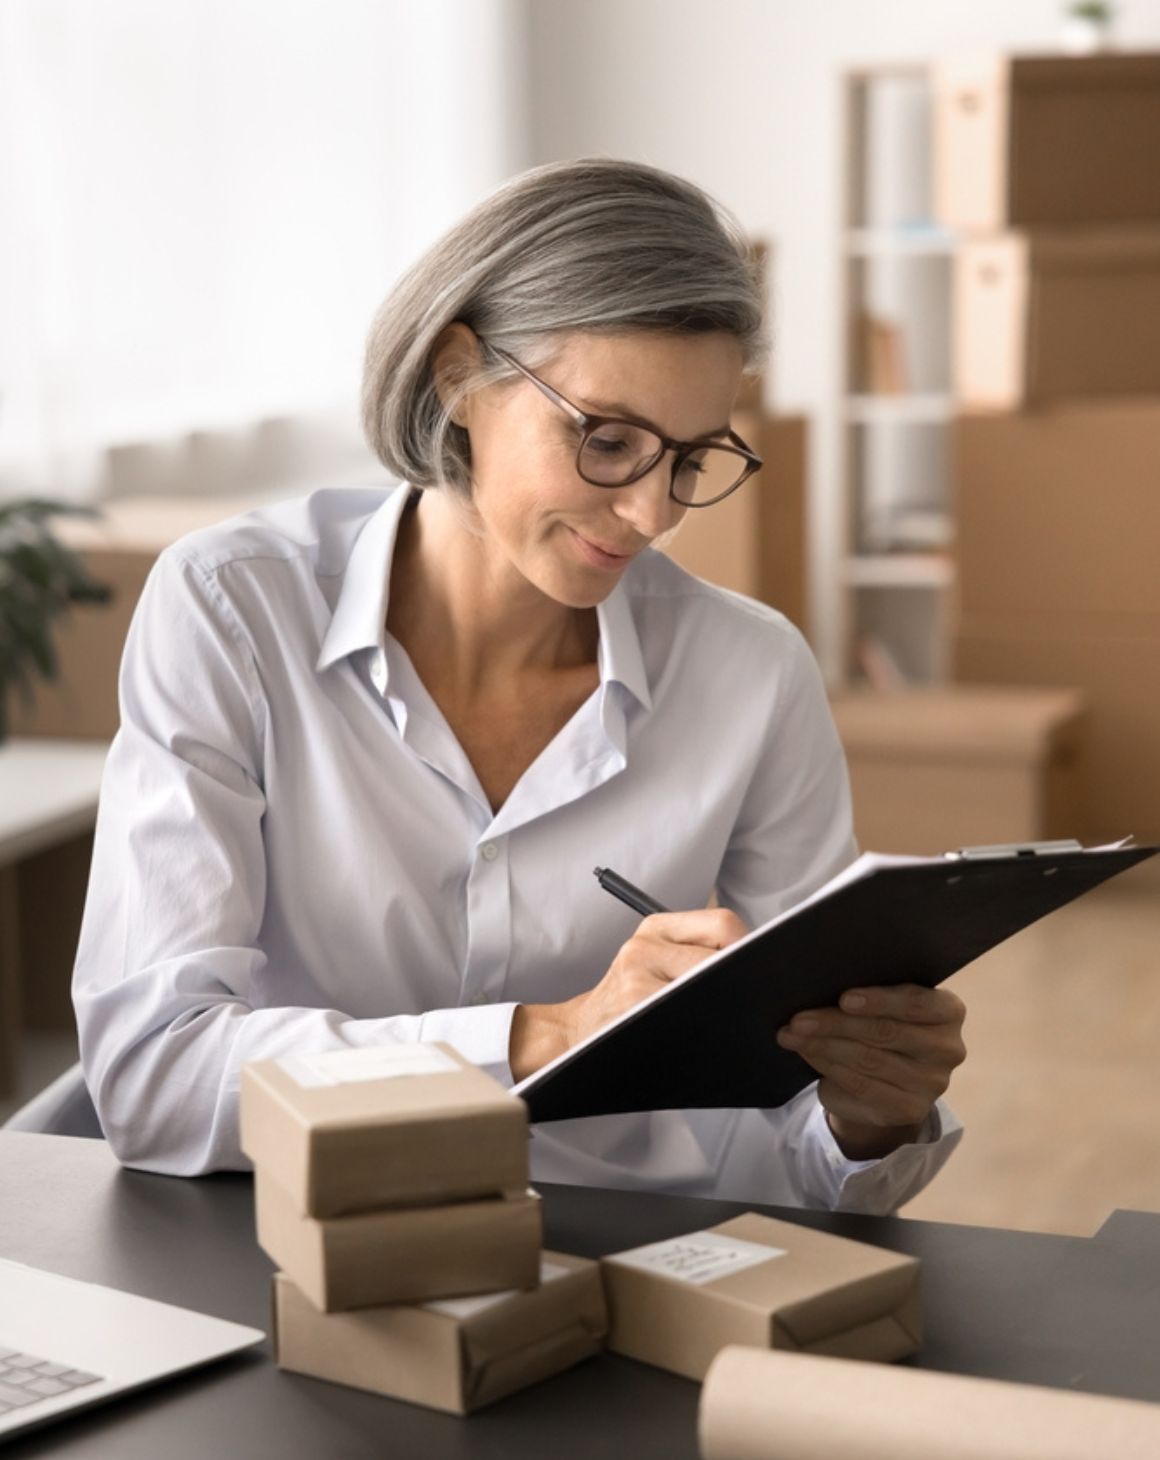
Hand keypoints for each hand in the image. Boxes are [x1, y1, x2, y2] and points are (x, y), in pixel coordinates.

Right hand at [510, 908, 747, 1081]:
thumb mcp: (655, 959)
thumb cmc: (631, 999)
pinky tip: (705, 1039)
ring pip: (706, 989)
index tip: (759, 970)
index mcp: (656, 927)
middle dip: (740, 982)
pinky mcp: (633, 1009)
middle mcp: (643, 946)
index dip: (749, 948)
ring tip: (724, 1020)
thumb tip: (762, 964)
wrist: (579, 1031)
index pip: (723, 925)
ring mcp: (635, 980)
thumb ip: (699, 951)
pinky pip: (687, 1019)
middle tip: (749, 1003)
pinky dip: (704, 1030)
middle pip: (718, 957)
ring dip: (724, 1008)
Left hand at [776, 984, 965, 1160]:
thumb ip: (868, 995)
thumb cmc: (884, 1023)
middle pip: (885, 1032)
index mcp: (948, 1011)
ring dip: (823, 1045)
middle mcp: (948, 1048)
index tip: (844, 998)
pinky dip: (828, 1066)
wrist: (890, 1078)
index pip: (917, 1003)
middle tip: (799, 1018)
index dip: (880, 1000)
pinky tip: (806, 1053)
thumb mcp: (885, 1004)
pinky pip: (862, 1084)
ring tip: (792, 1034)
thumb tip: (818, 988)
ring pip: (869, 1059)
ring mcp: (932, 1083)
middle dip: (836, 1023)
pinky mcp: (910, 1109)